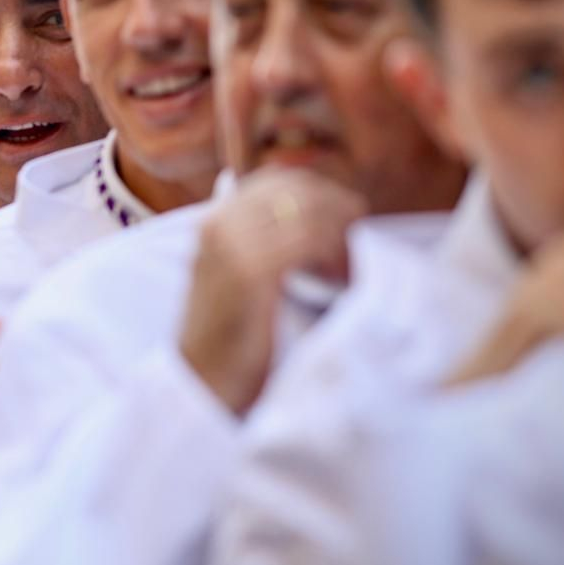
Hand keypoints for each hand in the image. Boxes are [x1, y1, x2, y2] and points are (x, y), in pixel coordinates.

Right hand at [178, 169, 366, 413]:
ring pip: (307, 213)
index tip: (351, 220)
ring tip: (350, 270)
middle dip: (339, 210)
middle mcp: (219, 223)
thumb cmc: (229, 337)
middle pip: (297, 190)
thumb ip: (259, 240)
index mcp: (215, 219)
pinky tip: (339, 283)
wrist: (203, 385)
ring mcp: (230, 245)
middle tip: (360, 243)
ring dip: (340, 237)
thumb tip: (303, 217)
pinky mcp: (248, 271)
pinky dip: (333, 257)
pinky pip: (306, 241)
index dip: (323, 194)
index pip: (280, 179)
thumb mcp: (238, 278)